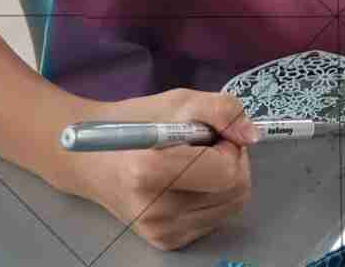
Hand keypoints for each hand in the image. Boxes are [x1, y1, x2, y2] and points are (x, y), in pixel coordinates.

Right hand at [57, 90, 256, 253]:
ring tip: (193, 163)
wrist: (92, 161)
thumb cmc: (136, 125)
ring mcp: (161, 232)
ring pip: (232, 205)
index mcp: (149, 173)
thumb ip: (222, 111)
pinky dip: (213, 196)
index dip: (229, 145)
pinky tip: (188, 182)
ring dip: (224, 179)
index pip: (227, 172)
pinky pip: (216, 217)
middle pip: (237, 191)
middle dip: (231, 161)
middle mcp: (156, 211)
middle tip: (203, 146)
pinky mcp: (168, 242)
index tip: (210, 133)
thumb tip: (252, 135)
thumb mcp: (180, 102)